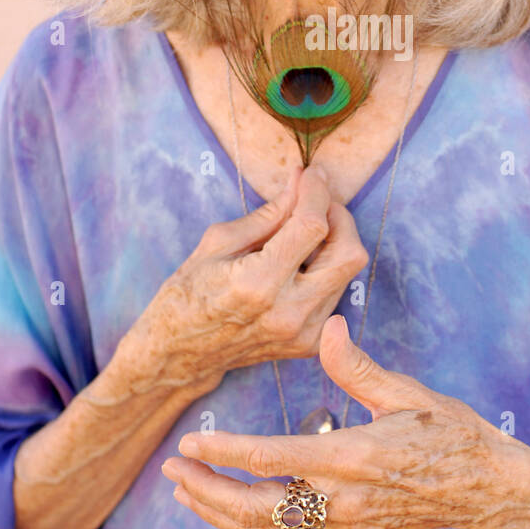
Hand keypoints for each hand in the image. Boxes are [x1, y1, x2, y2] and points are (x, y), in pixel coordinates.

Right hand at [118, 166, 367, 397]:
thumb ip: (268, 214)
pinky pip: (336, 294)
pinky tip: (300, 265)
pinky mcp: (308, 344)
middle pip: (349, 253)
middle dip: (339, 217)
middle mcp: (288, 312)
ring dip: (334, 243)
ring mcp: (302, 333)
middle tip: (316, 203)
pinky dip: (326, 270)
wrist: (180, 354)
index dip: (317, 192)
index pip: (312, 226)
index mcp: (258, 283)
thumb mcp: (218, 243)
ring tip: (303, 233)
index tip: (312, 174)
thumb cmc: (189, 293)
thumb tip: (300, 183)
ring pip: (348, 273)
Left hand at [161, 315, 529, 528]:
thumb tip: (328, 328)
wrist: (486, 488)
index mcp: (352, 458)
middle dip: (206, 491)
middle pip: (254, 508)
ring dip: (221, 515)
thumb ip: (358, 366)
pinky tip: (234, 511)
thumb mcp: (406, 393)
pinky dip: (253, 528)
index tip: (188, 443)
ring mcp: (345, 526)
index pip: (269, 458)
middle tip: (171, 471)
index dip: (222, 452)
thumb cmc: (451, 433)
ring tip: (188, 494)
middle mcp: (342, 500)